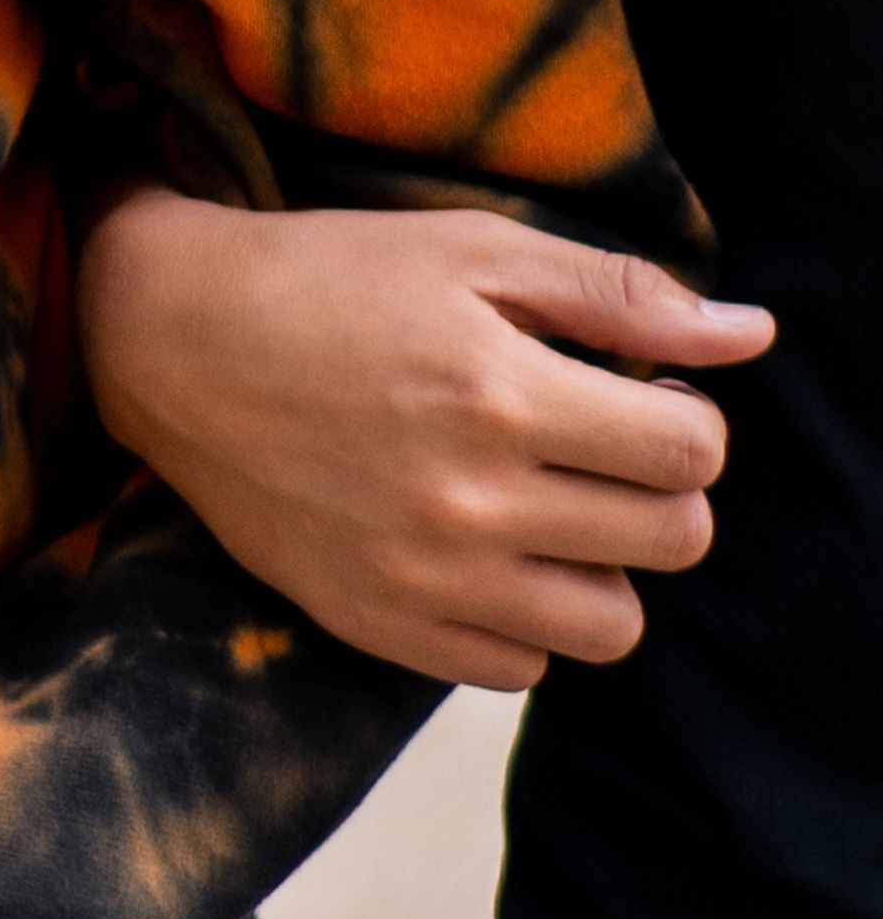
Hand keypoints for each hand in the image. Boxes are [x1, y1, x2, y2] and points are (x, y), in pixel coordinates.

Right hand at [82, 184, 774, 687]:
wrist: (166, 341)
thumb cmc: (327, 278)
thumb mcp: (471, 249)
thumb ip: (617, 294)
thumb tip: (753, 335)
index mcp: (498, 391)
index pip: (691, 453)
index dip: (685, 421)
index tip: (635, 399)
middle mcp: (466, 497)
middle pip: (672, 540)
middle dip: (658, 491)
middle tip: (594, 450)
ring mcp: (421, 575)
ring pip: (613, 625)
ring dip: (604, 567)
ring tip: (549, 512)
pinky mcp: (377, 623)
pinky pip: (520, 669)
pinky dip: (524, 620)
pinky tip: (483, 554)